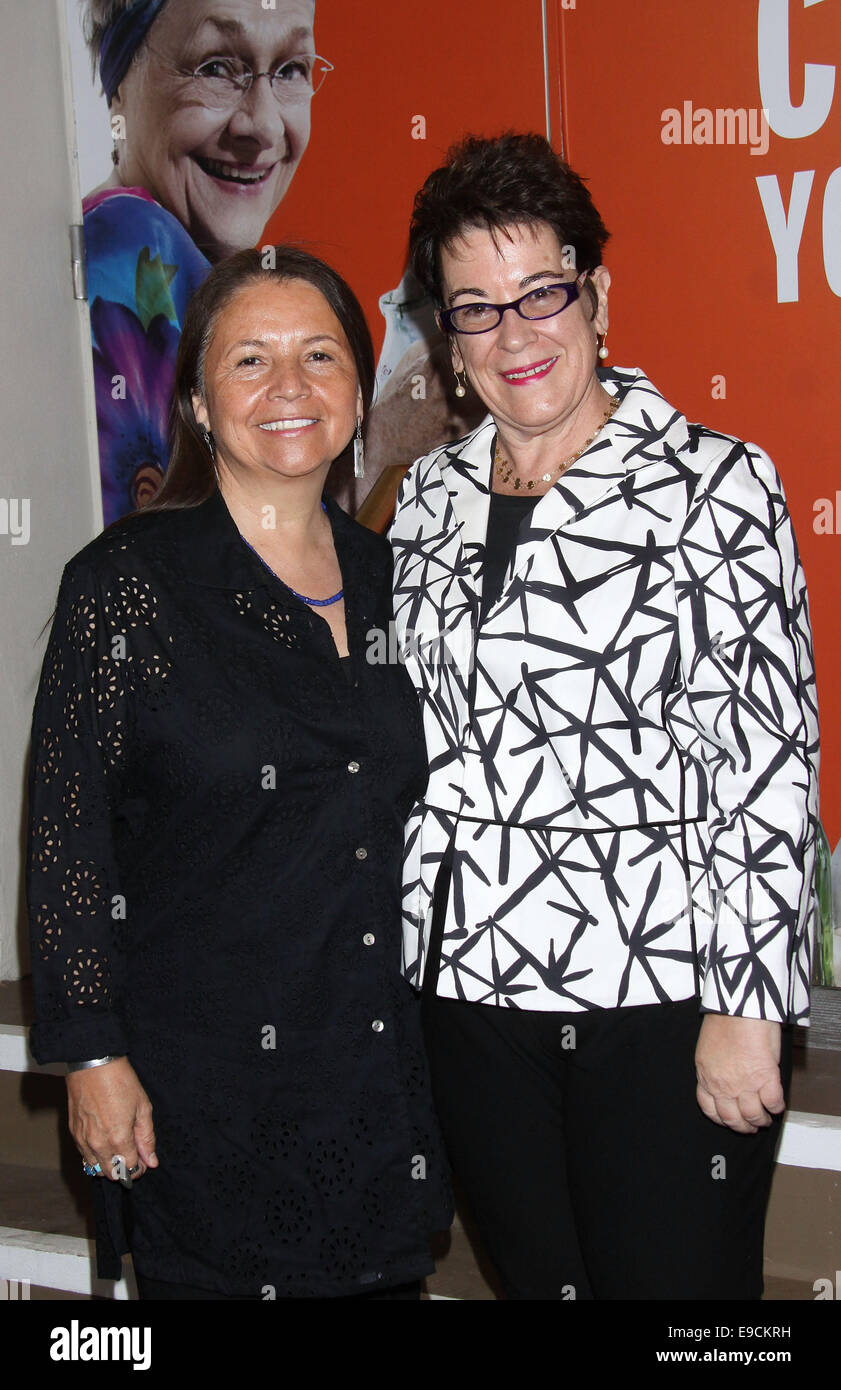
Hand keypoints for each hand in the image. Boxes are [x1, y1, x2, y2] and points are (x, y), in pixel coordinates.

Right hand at [67, 1056, 157, 1180]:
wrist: (93, 1064)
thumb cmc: (120, 1081)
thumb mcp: (142, 1107)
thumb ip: (146, 1137)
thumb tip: (151, 1161)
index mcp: (118, 1138)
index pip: (130, 1169)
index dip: (139, 1168)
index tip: (143, 1161)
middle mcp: (98, 1144)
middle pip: (111, 1174)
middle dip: (124, 1170)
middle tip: (132, 1158)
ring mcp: (83, 1140)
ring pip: (95, 1169)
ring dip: (108, 1166)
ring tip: (118, 1151)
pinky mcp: (73, 1133)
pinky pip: (84, 1156)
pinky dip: (94, 1157)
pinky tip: (104, 1144)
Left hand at [695, 1014, 783, 1133]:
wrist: (738, 1006)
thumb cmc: (724, 1018)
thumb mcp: (709, 1048)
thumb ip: (717, 1068)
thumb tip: (728, 1078)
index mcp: (705, 1075)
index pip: (709, 1108)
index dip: (721, 1118)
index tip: (728, 1119)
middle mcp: (722, 1084)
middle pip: (731, 1118)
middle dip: (742, 1126)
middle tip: (750, 1126)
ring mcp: (744, 1084)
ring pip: (752, 1115)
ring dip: (760, 1120)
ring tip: (765, 1118)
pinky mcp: (765, 1078)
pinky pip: (772, 1102)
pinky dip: (776, 1107)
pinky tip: (777, 1104)